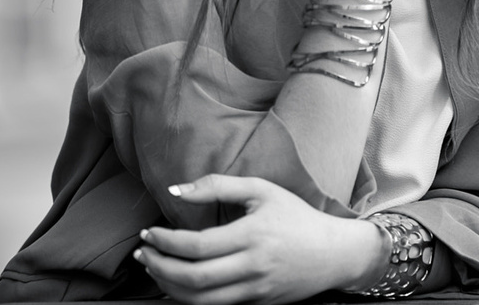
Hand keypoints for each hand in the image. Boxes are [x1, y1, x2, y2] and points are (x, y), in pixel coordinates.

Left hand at [135, 174, 385, 304]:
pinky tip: (177, 284)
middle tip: (143, 252)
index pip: (196, 245)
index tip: (149, 233)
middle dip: (159, 266)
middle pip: (192, 277)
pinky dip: (189, 298)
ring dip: (168, 285)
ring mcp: (255, 290)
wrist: (335, 253)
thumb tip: (176, 190)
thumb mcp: (261, 190)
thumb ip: (217, 186)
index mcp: (252, 234)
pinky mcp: (257, 303)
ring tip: (154, 268)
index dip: (165, 241)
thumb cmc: (297, 216)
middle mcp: (252, 266)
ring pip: (199, 300)